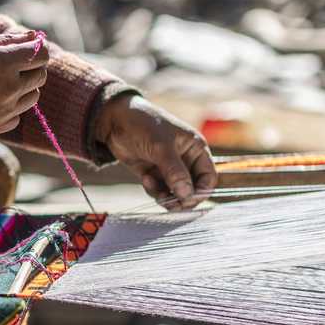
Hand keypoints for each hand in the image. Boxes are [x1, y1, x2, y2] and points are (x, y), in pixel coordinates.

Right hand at [0, 31, 48, 136]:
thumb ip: (6, 41)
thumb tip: (34, 37)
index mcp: (4, 64)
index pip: (42, 54)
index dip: (37, 49)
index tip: (26, 48)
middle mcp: (10, 88)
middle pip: (40, 75)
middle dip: (31, 67)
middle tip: (9, 64)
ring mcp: (6, 110)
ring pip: (33, 96)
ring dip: (23, 87)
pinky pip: (18, 114)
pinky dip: (11, 107)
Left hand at [94, 94, 215, 210]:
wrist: (115, 121)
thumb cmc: (143, 125)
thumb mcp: (161, 147)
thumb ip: (175, 172)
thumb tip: (187, 195)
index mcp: (195, 149)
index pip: (208, 177)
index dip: (201, 191)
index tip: (188, 200)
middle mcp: (186, 160)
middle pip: (193, 189)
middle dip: (183, 198)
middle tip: (171, 203)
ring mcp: (169, 168)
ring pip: (176, 193)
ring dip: (166, 196)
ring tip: (153, 188)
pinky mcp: (154, 174)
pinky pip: (160, 190)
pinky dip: (154, 190)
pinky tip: (145, 179)